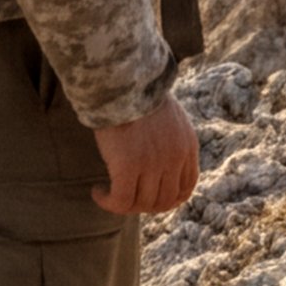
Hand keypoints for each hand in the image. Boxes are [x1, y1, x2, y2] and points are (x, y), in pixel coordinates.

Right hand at [92, 99, 201, 216]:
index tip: (149, 198)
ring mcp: (153, 164)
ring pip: (142, 204)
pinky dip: (108, 202)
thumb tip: (156, 160)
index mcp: (187, 146)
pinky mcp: (127, 166)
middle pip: (164, 201)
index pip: (186, 187)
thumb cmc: (137, 93)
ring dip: (123, 205)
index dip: (168, 200)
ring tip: (107, 194)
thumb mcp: (168, 117)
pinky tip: (97, 192)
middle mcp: (174, 158)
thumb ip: (170, 140)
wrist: (122, 79)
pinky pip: (120, 200)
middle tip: (124, 197)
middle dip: (144, 205)